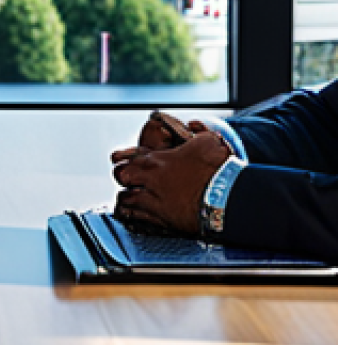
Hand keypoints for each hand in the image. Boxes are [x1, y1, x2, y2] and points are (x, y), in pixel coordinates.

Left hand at [110, 131, 231, 234]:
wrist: (227, 196)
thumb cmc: (218, 168)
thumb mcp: (208, 141)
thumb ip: (198, 131)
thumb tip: (195, 125)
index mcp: (158, 160)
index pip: (128, 157)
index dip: (121, 159)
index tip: (117, 160)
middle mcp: (151, 179)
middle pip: (122, 177)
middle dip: (123, 177)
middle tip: (126, 179)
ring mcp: (155, 200)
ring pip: (126, 199)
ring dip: (125, 198)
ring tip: (125, 199)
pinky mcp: (163, 219)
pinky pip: (139, 217)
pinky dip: (133, 215)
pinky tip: (130, 214)